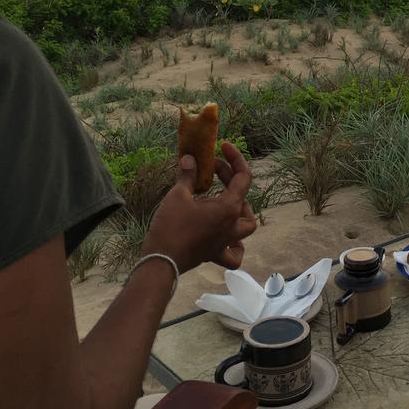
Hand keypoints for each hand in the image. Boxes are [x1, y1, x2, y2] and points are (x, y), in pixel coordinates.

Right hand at [142, 142, 257, 272]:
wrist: (161, 261)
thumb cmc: (171, 226)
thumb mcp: (178, 195)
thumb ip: (187, 175)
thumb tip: (189, 158)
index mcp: (229, 208)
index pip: (243, 177)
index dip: (235, 158)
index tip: (224, 147)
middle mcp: (233, 225)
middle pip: (243, 197)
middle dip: (229, 177)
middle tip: (211, 167)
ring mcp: (225, 241)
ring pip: (247, 226)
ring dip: (241, 210)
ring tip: (226, 198)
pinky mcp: (215, 253)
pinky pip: (234, 253)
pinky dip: (236, 245)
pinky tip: (227, 238)